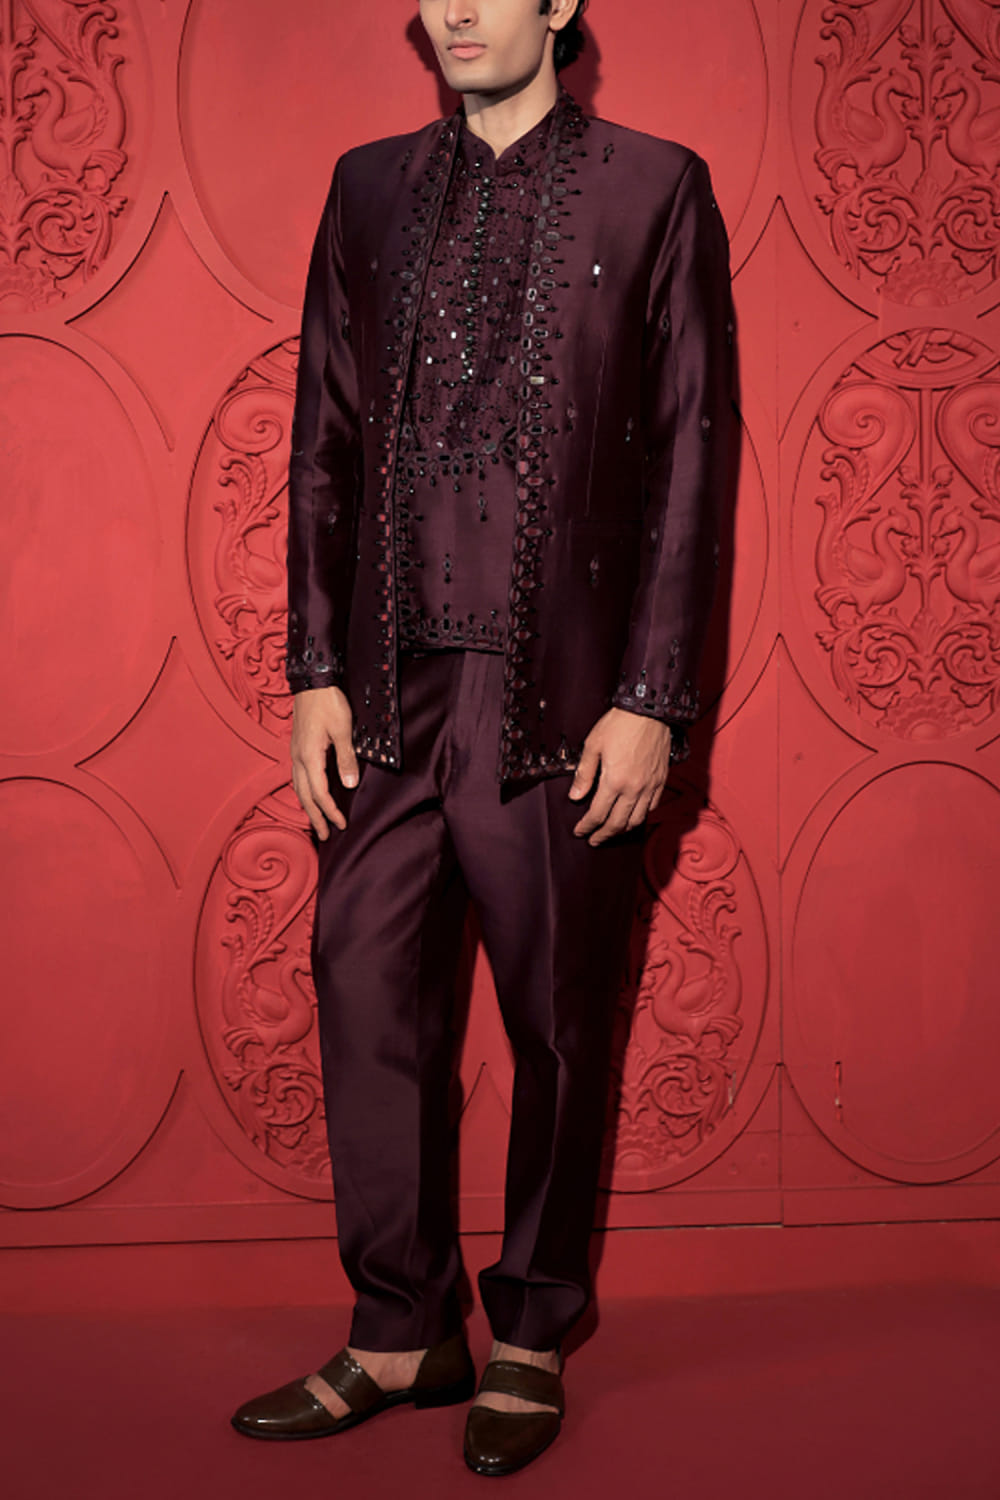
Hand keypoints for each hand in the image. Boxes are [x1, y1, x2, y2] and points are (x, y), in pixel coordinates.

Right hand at [290, 686, 357, 839]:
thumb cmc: (328, 702)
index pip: (320, 793)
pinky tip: (310, 794)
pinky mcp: (297, 747)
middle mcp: (298, 758)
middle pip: (305, 796)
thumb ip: (346, 758)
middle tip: (325, 835)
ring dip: (308, 806)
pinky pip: (298, 777)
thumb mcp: (343, 730)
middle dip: (315, 817)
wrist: (312, 681)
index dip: (331, 811)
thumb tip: (349, 785)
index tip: (341, 825)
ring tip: (316, 821)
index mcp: (309, 757)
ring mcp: (295, 753)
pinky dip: (304, 792)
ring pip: (298, 788)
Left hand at [568, 708, 670, 845]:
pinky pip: (652, 806)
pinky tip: (633, 816)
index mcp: (614, 781)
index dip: (586, 826)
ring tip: (611, 832)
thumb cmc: (619, 724)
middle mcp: (634, 788)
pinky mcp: (661, 780)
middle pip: (617, 823)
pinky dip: (641, 816)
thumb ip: (584, 774)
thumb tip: (575, 797)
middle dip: (603, 835)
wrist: (649, 710)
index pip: (597, 814)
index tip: (579, 832)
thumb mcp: (593, 745)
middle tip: (593, 840)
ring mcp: (650, 786)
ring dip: (622, 830)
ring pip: (637, 819)